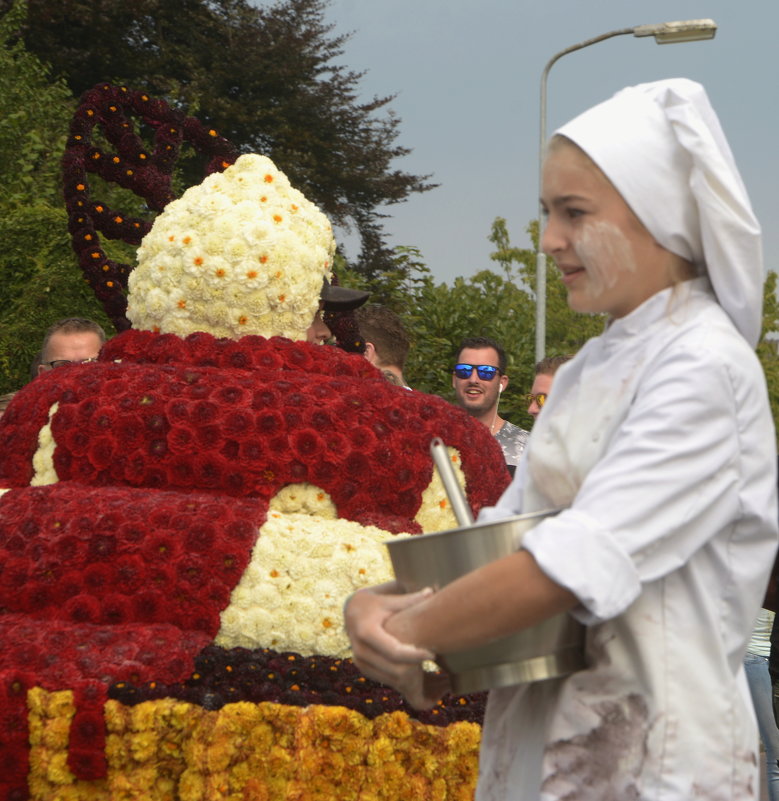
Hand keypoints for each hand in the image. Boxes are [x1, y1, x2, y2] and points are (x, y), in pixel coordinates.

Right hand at [344, 583, 448, 707]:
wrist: (351, 611)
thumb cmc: (373, 601)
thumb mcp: (388, 598)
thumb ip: (409, 600)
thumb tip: (432, 592)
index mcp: (366, 631)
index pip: (393, 652)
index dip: (414, 655)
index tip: (433, 654)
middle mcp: (360, 650)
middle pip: (394, 670)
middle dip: (417, 671)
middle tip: (437, 665)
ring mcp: (360, 662)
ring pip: (392, 680)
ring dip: (413, 681)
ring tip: (434, 673)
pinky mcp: (364, 669)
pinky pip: (387, 681)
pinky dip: (405, 682)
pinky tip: (421, 675)